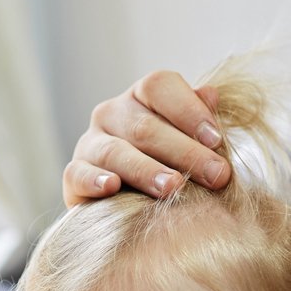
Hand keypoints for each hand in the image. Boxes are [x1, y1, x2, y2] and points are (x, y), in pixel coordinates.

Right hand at [63, 71, 231, 204]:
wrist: (130, 204)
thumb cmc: (170, 164)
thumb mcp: (189, 139)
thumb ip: (200, 118)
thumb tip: (210, 95)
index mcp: (142, 96)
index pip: (159, 86)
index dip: (189, 110)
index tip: (217, 140)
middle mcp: (112, 113)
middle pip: (145, 126)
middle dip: (185, 152)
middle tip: (216, 176)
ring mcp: (90, 143)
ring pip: (116, 152)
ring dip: (146, 170)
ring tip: (173, 187)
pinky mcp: (74, 175)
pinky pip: (79, 174)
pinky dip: (94, 180)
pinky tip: (112, 187)